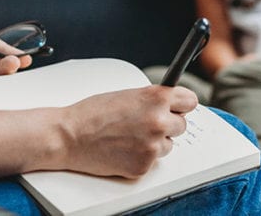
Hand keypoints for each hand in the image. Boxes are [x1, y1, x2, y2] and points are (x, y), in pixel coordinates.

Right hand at [58, 85, 197, 177]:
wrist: (70, 136)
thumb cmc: (93, 113)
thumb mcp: (128, 95)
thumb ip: (152, 100)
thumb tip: (170, 106)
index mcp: (156, 98)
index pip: (190, 101)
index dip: (181, 105)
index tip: (177, 107)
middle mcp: (158, 122)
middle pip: (182, 125)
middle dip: (167, 125)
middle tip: (145, 124)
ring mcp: (152, 146)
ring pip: (169, 145)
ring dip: (155, 142)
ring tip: (130, 136)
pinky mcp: (144, 166)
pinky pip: (154, 161)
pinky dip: (142, 157)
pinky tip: (124, 149)